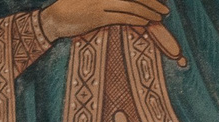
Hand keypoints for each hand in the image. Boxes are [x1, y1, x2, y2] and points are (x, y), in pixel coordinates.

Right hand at [38, 0, 183, 59]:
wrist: (54, 18)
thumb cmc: (73, 7)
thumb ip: (110, 1)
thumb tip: (126, 4)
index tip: (158, 1)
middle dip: (151, 2)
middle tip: (164, 10)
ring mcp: (100, 2)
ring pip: (130, 6)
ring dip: (147, 12)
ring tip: (158, 18)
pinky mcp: (97, 16)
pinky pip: (121, 17)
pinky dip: (135, 19)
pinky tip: (145, 22)